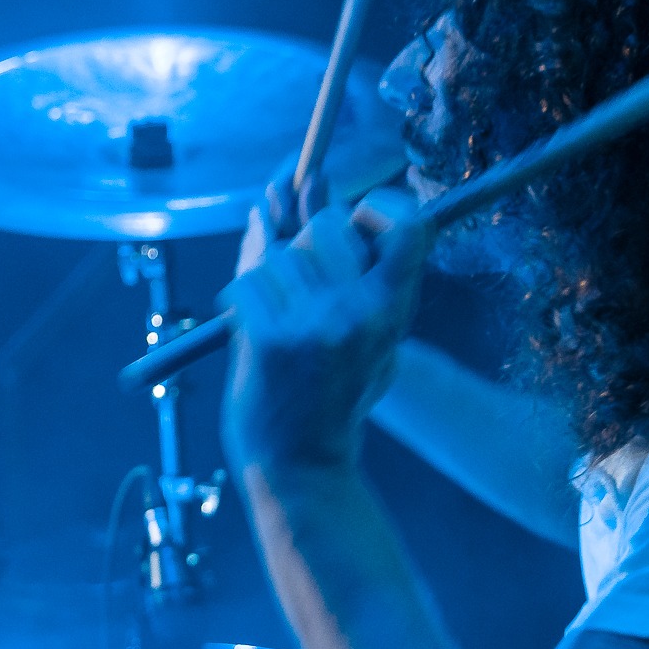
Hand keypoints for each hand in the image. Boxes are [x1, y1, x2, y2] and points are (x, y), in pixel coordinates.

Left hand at [220, 187, 431, 474]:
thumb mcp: (368, 337)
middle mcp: (361, 312)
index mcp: (392, 310)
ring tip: (276, 325)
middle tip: (298, 288)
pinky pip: (245, 282)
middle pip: (326, 224)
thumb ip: (350, 267)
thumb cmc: (329, 395)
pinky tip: (252, 337)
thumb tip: (300, 183)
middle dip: (303, 243)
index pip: (409, 226)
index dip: (380, 206)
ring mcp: (315, 325)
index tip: (356, 216)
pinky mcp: (270, 339)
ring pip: (278, 253)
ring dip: (266, 280)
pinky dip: (239, 303)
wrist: (302, 465)